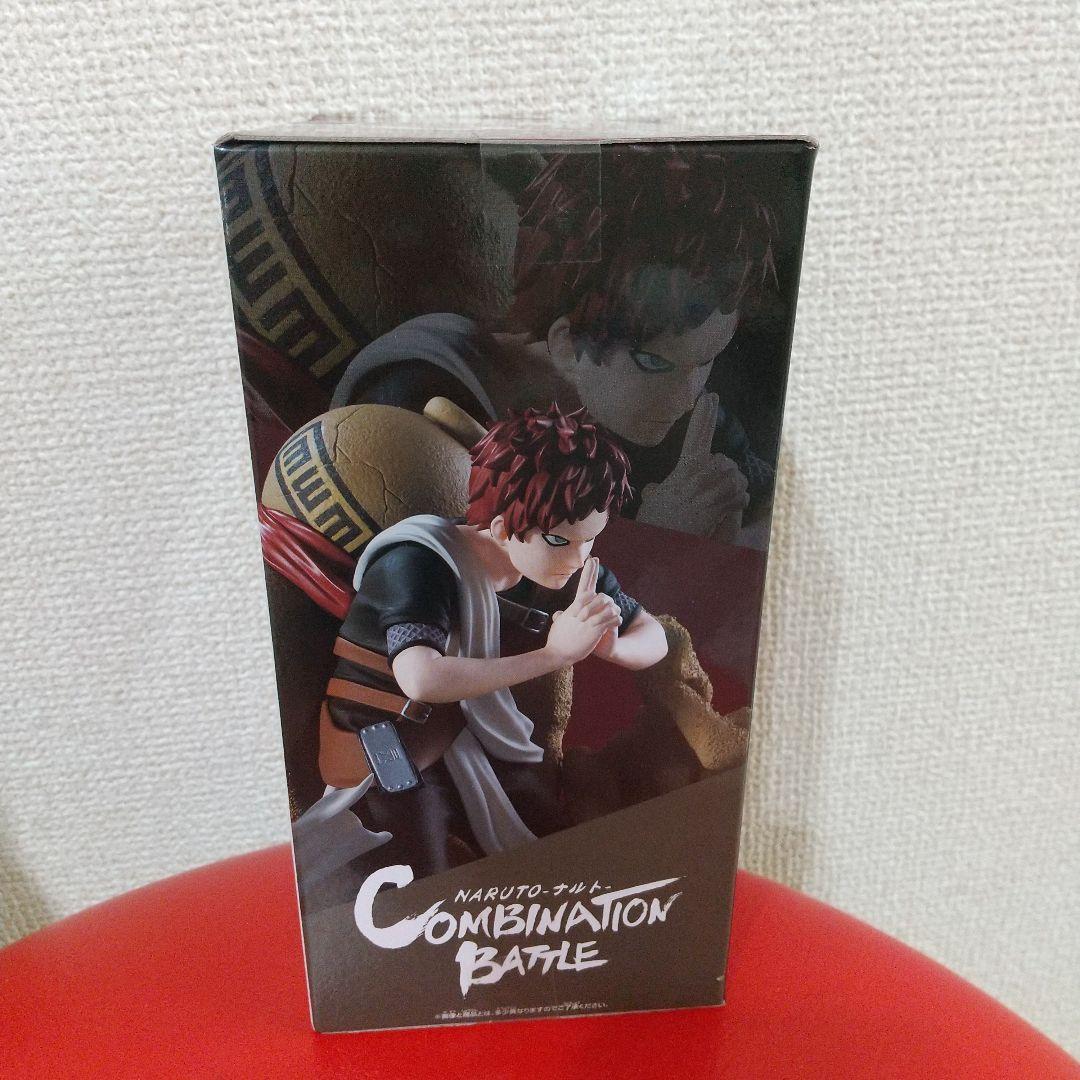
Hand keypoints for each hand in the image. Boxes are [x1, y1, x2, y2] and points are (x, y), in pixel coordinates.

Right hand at [545, 557, 621, 665]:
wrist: (558, 652)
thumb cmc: (557, 638)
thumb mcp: (559, 624)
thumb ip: (561, 616)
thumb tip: (559, 614)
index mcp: (575, 606)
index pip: (583, 584)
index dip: (589, 571)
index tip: (593, 559)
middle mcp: (582, 609)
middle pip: (599, 594)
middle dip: (606, 599)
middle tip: (607, 603)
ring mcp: (589, 619)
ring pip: (608, 605)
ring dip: (614, 610)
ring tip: (614, 615)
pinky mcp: (595, 629)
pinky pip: (612, 619)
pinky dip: (616, 620)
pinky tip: (616, 623)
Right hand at [635, 393, 748, 540]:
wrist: (665, 542)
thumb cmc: (658, 522)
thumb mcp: (653, 501)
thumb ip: (657, 490)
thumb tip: (653, 490)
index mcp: (685, 467)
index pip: (697, 433)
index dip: (705, 413)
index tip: (711, 396)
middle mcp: (701, 473)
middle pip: (726, 460)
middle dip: (724, 474)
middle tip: (711, 492)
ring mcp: (714, 488)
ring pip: (737, 478)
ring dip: (732, 490)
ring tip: (717, 504)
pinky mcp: (725, 504)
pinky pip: (742, 497)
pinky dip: (738, 504)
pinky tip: (725, 512)